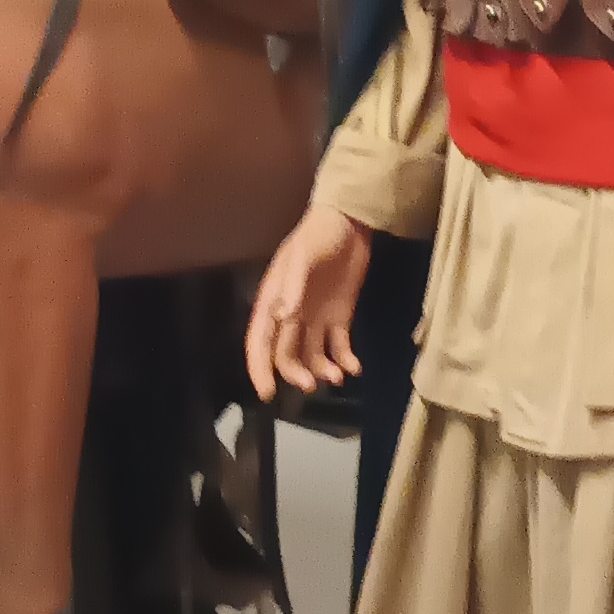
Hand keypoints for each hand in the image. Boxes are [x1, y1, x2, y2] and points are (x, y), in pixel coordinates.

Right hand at [245, 206, 370, 399]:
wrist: (351, 221)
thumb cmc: (319, 234)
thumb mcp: (303, 254)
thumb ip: (293, 286)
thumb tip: (283, 317)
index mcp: (274, 300)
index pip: (260, 341)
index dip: (259, 368)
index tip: (266, 392)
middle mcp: (291, 315)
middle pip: (285, 353)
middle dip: (295, 373)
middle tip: (311, 385)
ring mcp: (315, 318)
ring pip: (312, 355)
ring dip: (322, 370)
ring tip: (338, 376)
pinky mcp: (339, 317)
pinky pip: (338, 346)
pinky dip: (345, 360)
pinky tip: (354, 368)